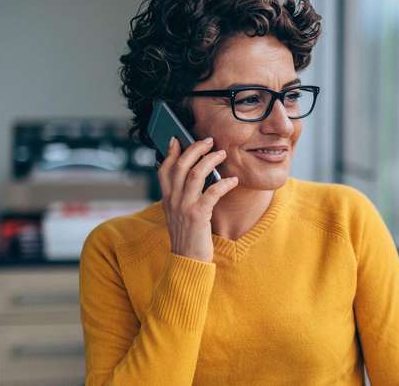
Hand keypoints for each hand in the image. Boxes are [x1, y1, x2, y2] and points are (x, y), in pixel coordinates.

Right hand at [157, 136, 238, 261]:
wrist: (187, 260)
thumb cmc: (188, 235)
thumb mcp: (179, 213)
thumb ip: (181, 195)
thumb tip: (194, 174)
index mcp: (167, 198)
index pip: (164, 168)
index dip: (171, 151)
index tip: (178, 137)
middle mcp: (173, 199)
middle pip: (181, 165)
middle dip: (196, 148)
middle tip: (210, 140)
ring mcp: (184, 207)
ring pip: (195, 174)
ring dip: (211, 160)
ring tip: (223, 153)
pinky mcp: (198, 216)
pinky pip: (212, 193)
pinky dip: (224, 183)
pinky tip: (234, 180)